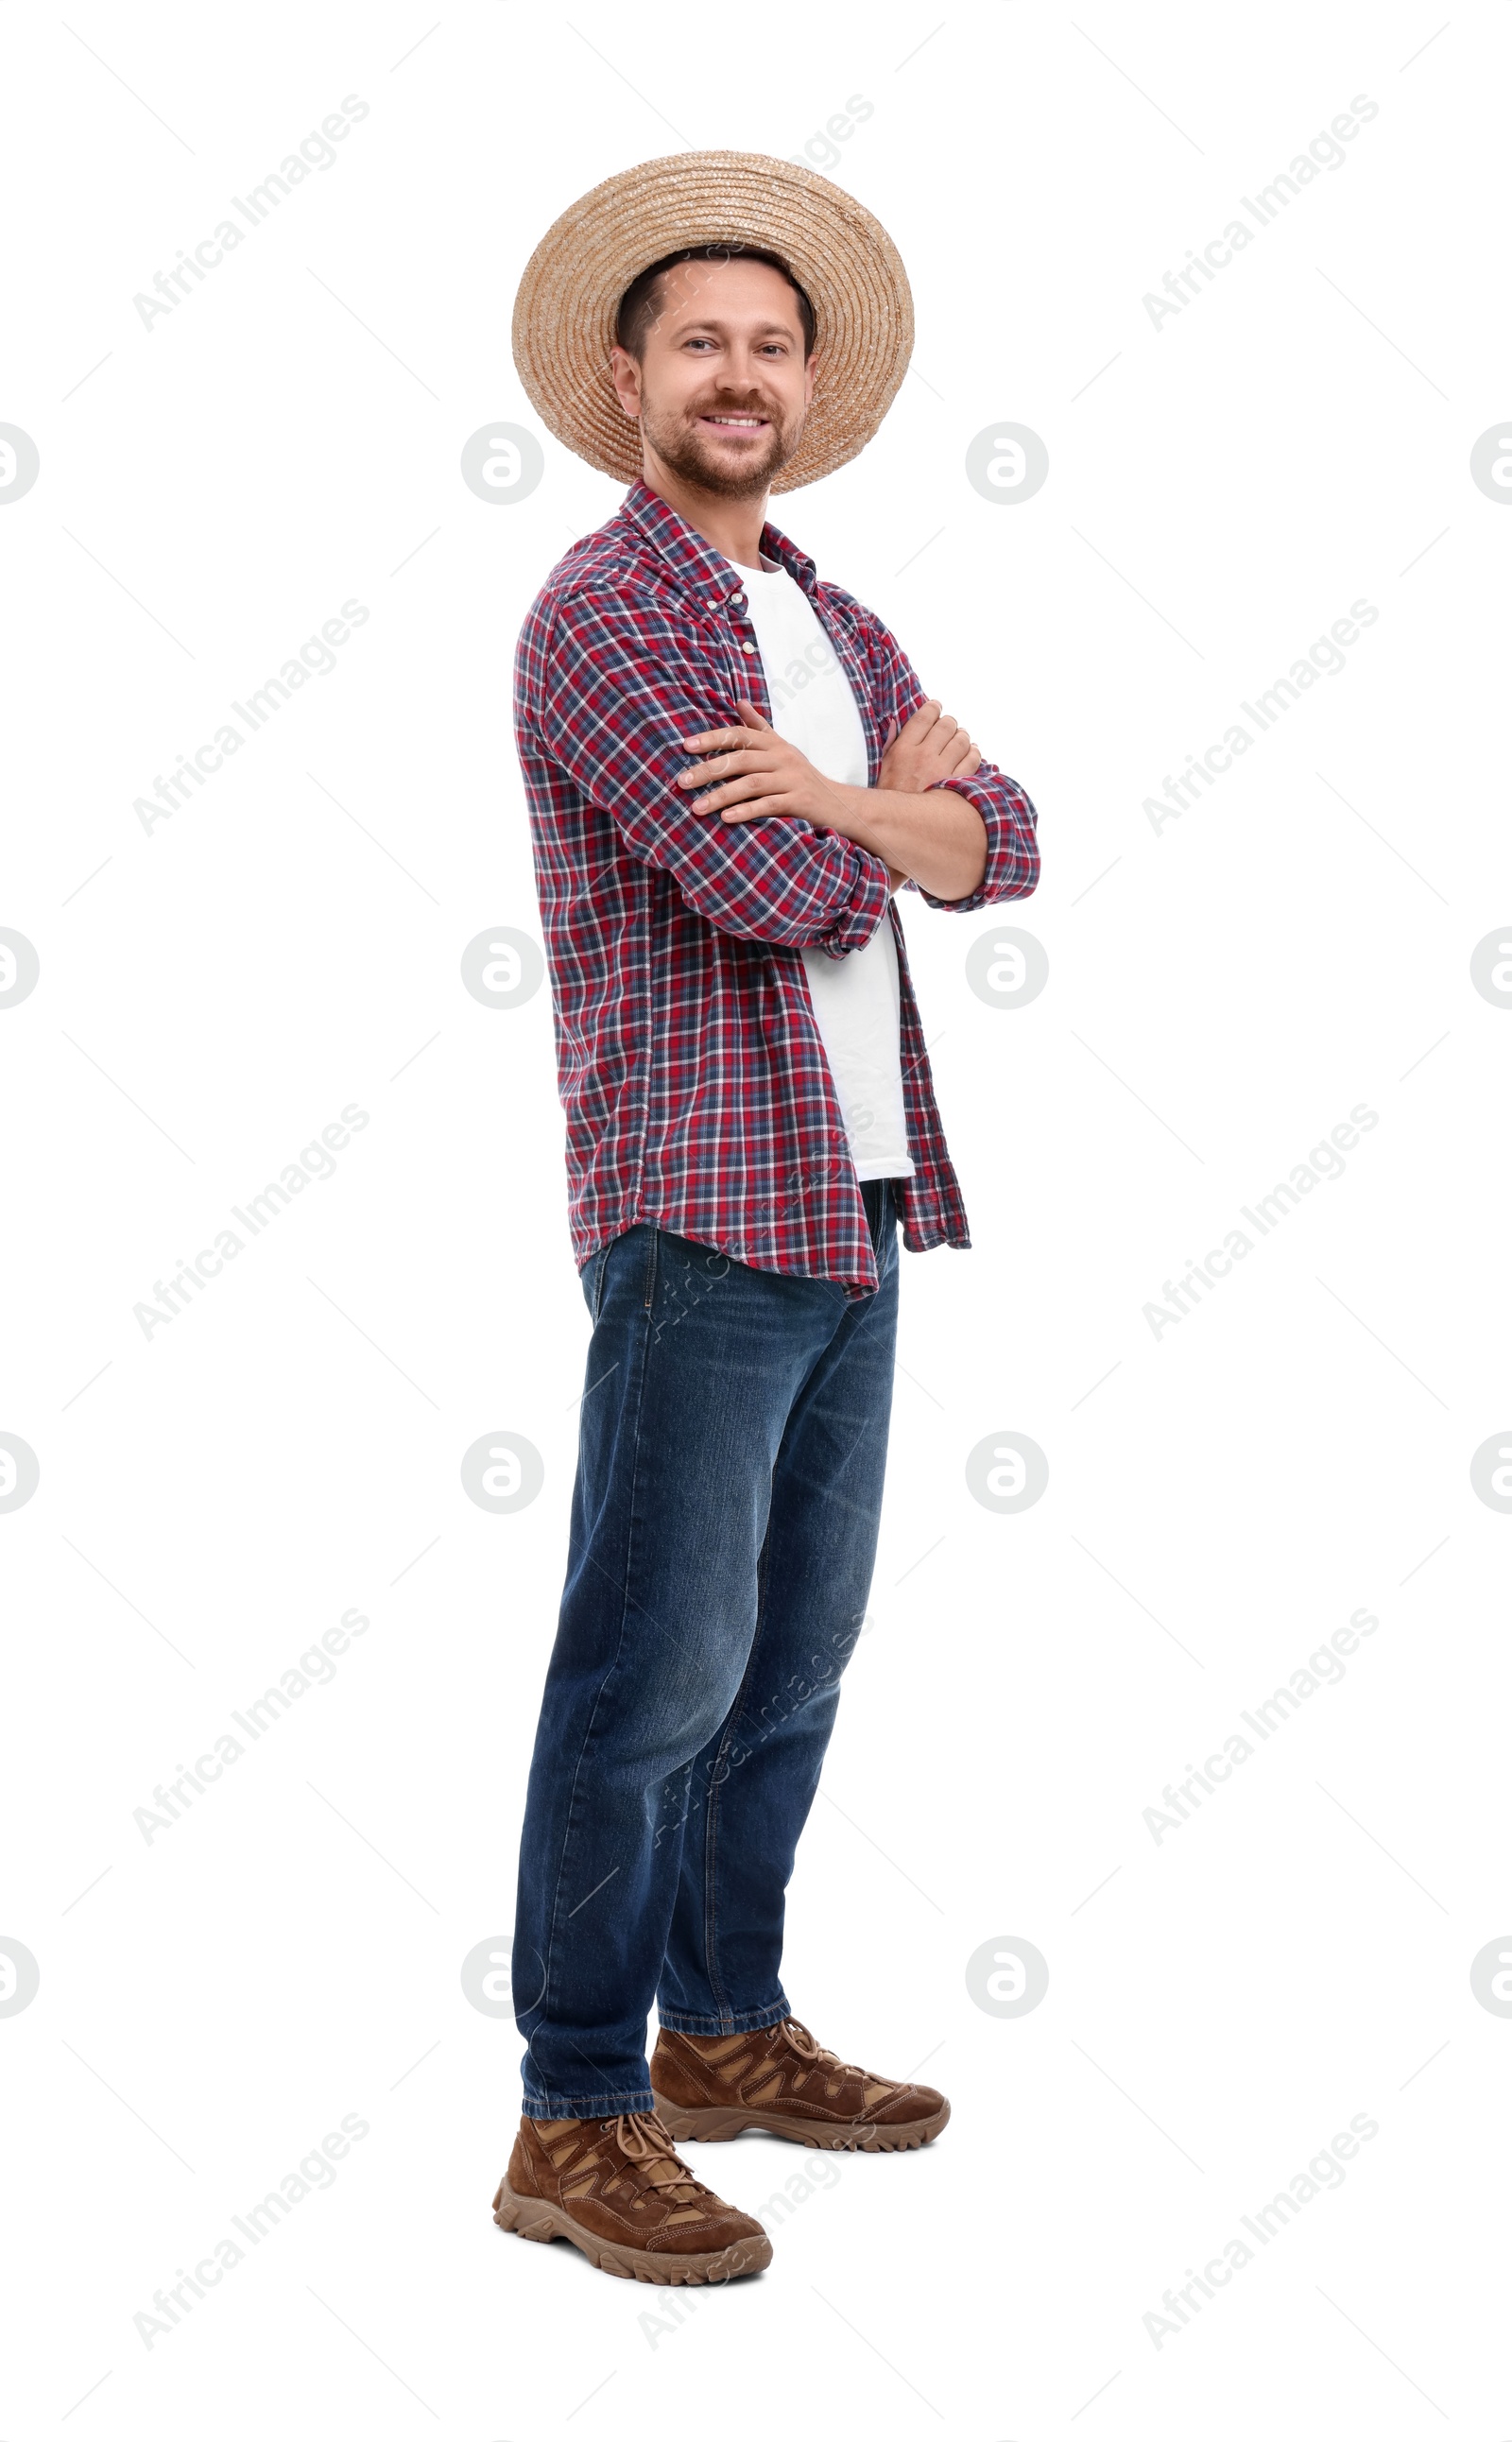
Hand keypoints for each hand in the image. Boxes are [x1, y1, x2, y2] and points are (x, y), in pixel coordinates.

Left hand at [677, 701, 846, 828]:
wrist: (840, 804)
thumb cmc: (803, 777)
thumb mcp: (782, 749)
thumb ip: (759, 728)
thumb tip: (739, 702)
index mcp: (774, 744)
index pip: (739, 734)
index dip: (712, 738)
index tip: (685, 746)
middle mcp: (783, 758)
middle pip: (740, 759)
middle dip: (708, 770)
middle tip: (681, 782)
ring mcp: (792, 779)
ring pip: (751, 783)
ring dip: (721, 795)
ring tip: (697, 808)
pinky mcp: (799, 802)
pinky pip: (769, 805)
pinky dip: (747, 811)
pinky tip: (726, 818)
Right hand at [878, 698, 980, 793]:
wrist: (898, 825)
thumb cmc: (891, 796)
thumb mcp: (883, 768)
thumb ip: (891, 743)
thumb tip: (894, 723)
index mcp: (903, 750)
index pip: (923, 717)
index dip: (933, 708)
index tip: (936, 707)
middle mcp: (922, 756)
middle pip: (946, 725)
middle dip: (949, 723)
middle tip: (950, 726)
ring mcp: (940, 770)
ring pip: (961, 740)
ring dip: (963, 736)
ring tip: (961, 739)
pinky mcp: (954, 784)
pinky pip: (972, 760)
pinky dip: (974, 753)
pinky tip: (971, 752)